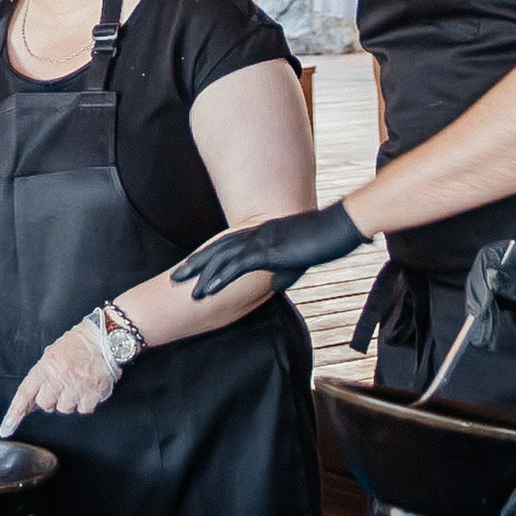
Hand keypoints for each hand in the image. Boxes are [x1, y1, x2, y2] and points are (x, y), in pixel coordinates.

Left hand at [0, 318, 121, 435]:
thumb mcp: (54, 352)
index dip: (15, 412)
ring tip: (77, 383)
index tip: (6, 428)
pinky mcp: (93, 393)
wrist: (107, 337)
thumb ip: (43, 374)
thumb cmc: (80, 343)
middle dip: (51, 399)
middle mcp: (60, 377)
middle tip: (61, 386)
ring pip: (65, 408)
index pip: (25, 392)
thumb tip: (33, 399)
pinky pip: (84, 409)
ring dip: (69, 400)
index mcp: (47, 365)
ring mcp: (77, 386)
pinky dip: (86, 401)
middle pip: (45, 404)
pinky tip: (89, 387)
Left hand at [174, 202, 365, 297]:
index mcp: (262, 234)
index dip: (208, 257)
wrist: (340, 226)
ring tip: (187, 289)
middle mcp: (257, 235)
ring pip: (224, 258)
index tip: (192, 268)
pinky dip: (222, 277)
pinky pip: (240, 265)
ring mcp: (262, 241)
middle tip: (175, 277)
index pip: (228, 246)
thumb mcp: (299, 260)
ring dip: (204, 274)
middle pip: (218, 249)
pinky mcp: (270, 250)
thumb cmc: (324, 239)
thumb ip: (283, 270)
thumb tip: (274, 283)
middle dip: (195, 264)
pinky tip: (210, 288)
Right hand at [464, 238, 515, 349]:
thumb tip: (491, 276)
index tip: (478, 308)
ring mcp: (512, 272)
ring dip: (479, 310)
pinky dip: (486, 314)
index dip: (480, 281)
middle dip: (478, 300)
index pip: (490, 257)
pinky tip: (486, 331)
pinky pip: (490, 298)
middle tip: (478, 327)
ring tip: (483, 336)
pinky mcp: (509, 287)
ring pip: (483, 286)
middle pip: (483, 272)